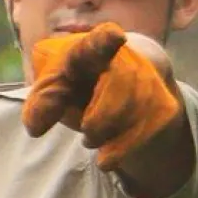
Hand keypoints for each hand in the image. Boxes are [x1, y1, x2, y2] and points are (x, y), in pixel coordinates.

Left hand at [22, 22, 182, 171]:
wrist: (120, 81)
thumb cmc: (78, 80)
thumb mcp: (55, 85)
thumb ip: (44, 102)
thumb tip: (34, 129)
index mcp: (92, 48)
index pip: (101, 41)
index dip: (106, 40)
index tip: (116, 37)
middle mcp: (126, 58)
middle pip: (120, 86)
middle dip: (98, 119)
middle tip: (85, 131)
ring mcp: (149, 80)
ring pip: (134, 111)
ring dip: (107, 134)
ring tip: (91, 139)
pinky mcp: (163, 105)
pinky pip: (146, 131)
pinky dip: (121, 150)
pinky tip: (105, 160)